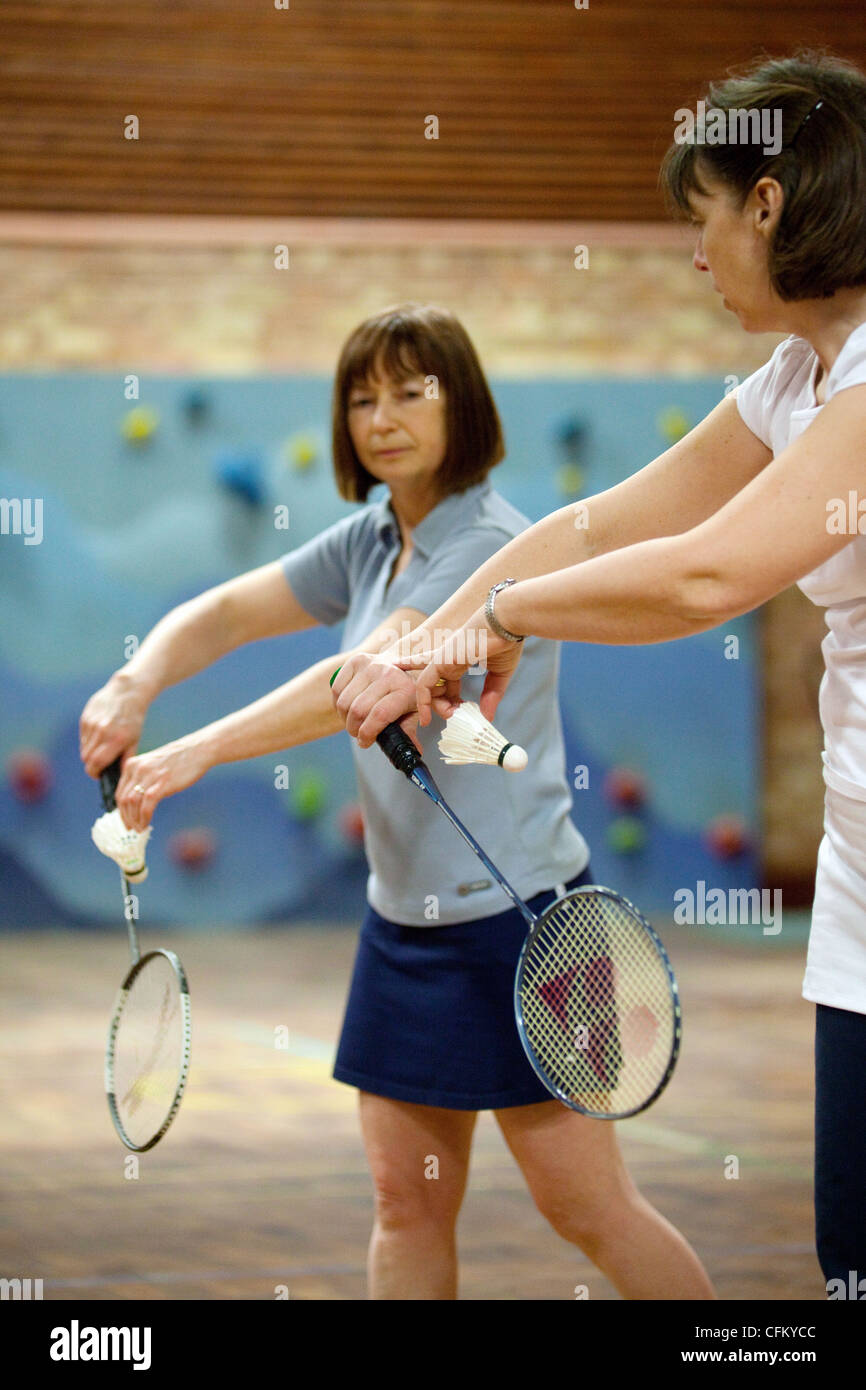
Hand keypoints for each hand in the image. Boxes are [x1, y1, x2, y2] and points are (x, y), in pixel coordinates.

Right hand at [80, 673, 148, 778]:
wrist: (126, 692)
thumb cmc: (133, 718)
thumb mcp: (134, 739)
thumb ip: (125, 759)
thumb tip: (120, 777)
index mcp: (116, 739)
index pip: (96, 764)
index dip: (94, 773)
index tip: (98, 775)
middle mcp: (102, 732)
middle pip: (87, 758)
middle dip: (92, 764)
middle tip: (100, 764)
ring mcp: (92, 724)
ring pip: (83, 748)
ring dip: (90, 753)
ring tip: (102, 748)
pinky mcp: (85, 718)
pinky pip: (82, 737)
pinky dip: (88, 741)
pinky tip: (99, 736)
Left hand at [115, 737, 210, 829]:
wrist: (198, 750)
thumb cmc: (180, 759)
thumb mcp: (153, 765)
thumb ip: (142, 778)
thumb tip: (137, 801)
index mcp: (132, 765)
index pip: (120, 792)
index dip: (121, 810)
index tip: (126, 820)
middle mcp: (137, 769)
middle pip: (124, 799)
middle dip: (126, 818)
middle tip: (132, 828)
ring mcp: (148, 776)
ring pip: (132, 804)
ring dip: (134, 820)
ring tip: (140, 828)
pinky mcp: (161, 784)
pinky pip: (146, 806)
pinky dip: (144, 818)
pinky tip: (147, 824)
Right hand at [330, 653, 422, 748]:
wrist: (402, 662)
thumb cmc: (405, 692)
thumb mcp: (412, 712)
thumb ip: (409, 732)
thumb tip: (415, 752)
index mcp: (405, 688)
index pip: (379, 715)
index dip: (367, 733)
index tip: (365, 742)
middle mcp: (388, 673)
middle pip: (358, 710)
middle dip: (354, 729)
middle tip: (358, 734)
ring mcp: (370, 665)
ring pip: (344, 702)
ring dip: (344, 718)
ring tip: (353, 722)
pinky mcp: (355, 661)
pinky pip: (336, 689)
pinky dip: (337, 704)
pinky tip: (347, 707)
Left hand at [410, 607, 524, 726]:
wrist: (505, 623)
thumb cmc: (505, 642)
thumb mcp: (499, 673)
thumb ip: (491, 694)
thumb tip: (487, 717)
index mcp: (461, 659)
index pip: (447, 680)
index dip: (451, 698)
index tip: (461, 712)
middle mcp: (448, 659)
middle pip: (436, 687)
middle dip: (443, 706)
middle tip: (456, 717)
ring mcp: (442, 659)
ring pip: (428, 689)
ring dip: (435, 707)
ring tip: (450, 717)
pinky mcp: (439, 661)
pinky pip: (423, 686)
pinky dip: (422, 702)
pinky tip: (426, 718)